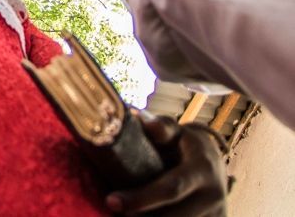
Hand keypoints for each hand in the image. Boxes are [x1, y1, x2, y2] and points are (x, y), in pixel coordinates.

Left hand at [107, 114, 227, 215]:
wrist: (213, 162)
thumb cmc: (183, 144)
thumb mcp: (175, 131)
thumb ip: (161, 127)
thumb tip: (144, 121)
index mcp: (202, 168)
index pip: (170, 188)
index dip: (141, 198)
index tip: (111, 201)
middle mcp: (214, 194)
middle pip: (173, 216)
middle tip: (114, 210)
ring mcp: (217, 213)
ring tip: (126, 214)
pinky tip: (143, 215)